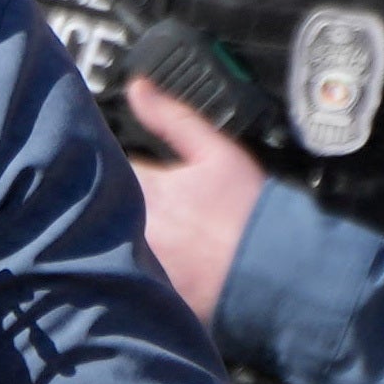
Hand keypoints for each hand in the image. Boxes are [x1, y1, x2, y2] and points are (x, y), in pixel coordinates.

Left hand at [122, 97, 270, 327]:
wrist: (277, 270)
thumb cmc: (249, 213)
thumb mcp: (215, 151)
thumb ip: (171, 118)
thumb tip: (138, 88)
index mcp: (145, 192)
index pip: (106, 168)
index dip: (114, 162)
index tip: (131, 164)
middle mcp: (136, 231)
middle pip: (108, 208)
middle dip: (120, 200)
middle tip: (157, 203)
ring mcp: (144, 266)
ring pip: (119, 243)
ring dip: (125, 236)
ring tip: (167, 234)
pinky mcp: (155, 295)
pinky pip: (136, 278)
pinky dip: (142, 269)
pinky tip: (172, 263)